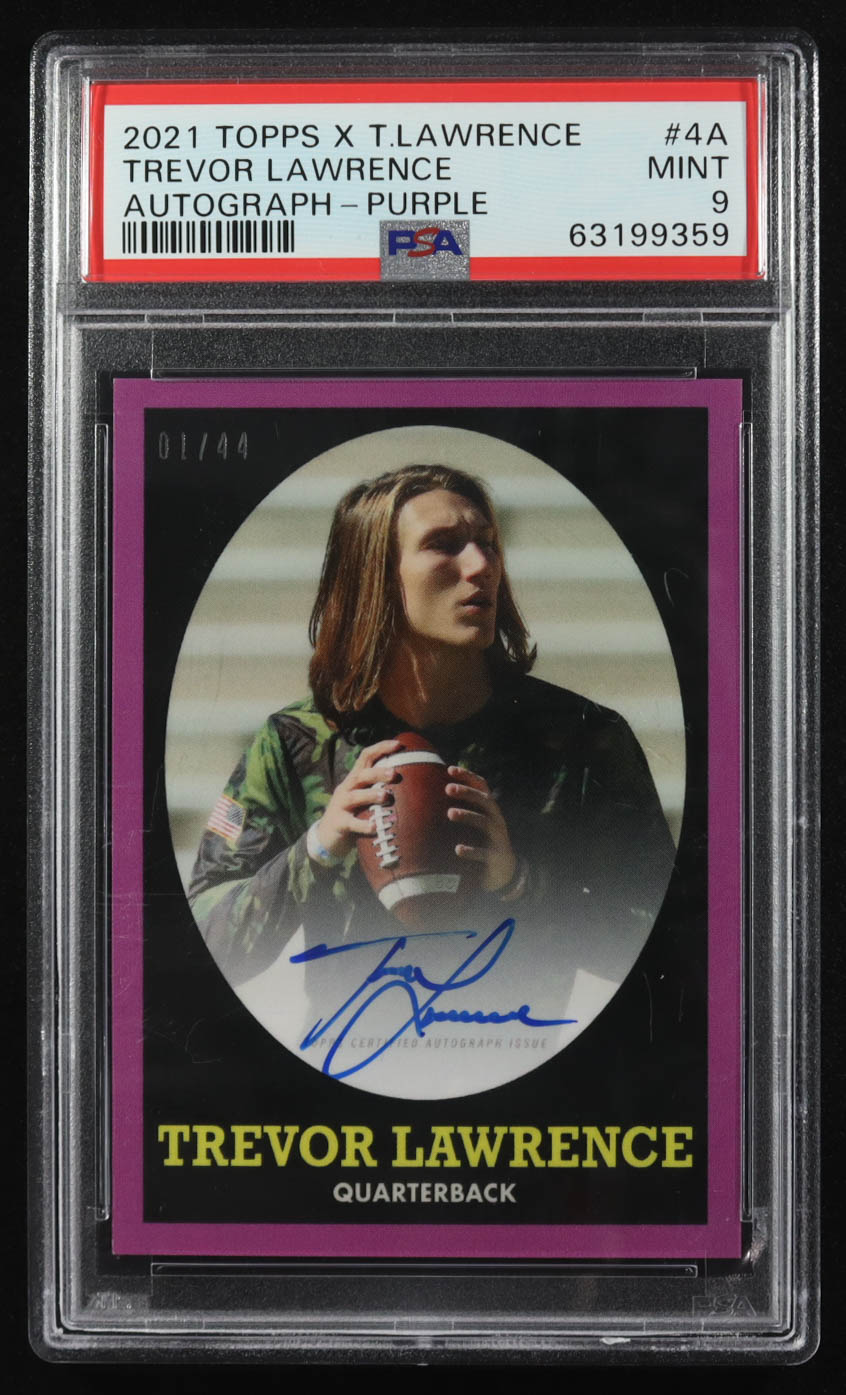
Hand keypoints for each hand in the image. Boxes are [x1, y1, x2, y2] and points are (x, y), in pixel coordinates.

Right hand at [314, 739, 403, 860]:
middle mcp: (346, 788)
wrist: (327, 836)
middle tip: (394, 773)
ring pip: (354, 796)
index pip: (365, 756)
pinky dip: (363, 824)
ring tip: (386, 796)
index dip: (380, 748)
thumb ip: (380, 787)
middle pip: (360, 775)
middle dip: (377, 773)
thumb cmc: (354, 814)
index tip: (398, 744)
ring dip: (370, 795)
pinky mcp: (339, 823)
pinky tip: (374, 826)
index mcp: (355, 779)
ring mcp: (340, 805)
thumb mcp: (364, 797)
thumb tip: (411, 781)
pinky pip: (351, 823)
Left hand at [445, 766, 517, 892]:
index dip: (467, 776)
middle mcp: (497, 820)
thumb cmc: (484, 841)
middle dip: (467, 792)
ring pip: (485, 823)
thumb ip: (464, 808)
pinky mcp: (496, 857)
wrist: (505, 871)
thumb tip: (433, 793)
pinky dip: (471, 851)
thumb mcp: (478, 822)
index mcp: (491, 809)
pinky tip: (458, 849)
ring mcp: (498, 838)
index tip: (450, 770)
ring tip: (450, 813)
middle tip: (448, 788)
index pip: (482, 786)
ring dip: (468, 815)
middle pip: (484, 801)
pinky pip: (484, 853)